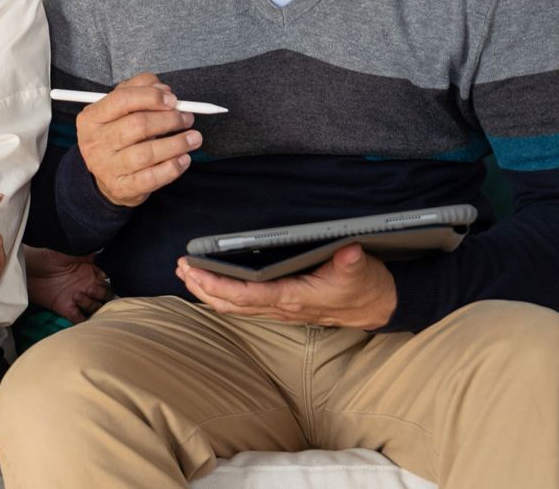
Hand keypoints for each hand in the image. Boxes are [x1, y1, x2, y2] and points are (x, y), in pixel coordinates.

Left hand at [24, 246, 109, 322]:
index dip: (107, 279)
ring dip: (90, 303)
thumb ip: (85, 253)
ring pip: (95, 307)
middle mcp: (86, 285)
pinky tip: (74, 308)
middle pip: (106, 295)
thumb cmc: (44, 256)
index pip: (108, 278)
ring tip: (76, 295)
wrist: (25, 269)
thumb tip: (101, 254)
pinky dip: (81, 317)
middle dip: (102, 293)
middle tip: (90, 288)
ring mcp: (77, 298)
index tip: (101, 276)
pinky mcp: (66, 309)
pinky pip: (80, 318)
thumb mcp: (67, 250)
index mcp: (89, 270)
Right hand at [76, 73, 199, 206]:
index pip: (122, 100)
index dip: (151, 97)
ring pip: (146, 153)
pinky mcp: (120, 188)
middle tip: (187, 118)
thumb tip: (164, 90)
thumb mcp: (120, 109)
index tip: (173, 100)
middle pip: (137, 125)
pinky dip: (172, 168)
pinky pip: (151, 178)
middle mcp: (94, 142)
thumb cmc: (117, 135)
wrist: (107, 176)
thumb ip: (139, 90)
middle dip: (169, 120)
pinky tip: (184, 159)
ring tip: (193, 138)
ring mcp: (106, 167)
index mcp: (91, 118)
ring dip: (177, 144)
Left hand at [176, 244, 397, 329]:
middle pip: (232, 304)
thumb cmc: (366, 287)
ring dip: (208, 292)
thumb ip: (351, 261)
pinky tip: (211, 283)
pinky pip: (244, 305)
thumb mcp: (362, 270)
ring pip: (235, 308)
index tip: (196, 271)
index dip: (219, 285)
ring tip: (187, 273)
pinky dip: (223, 294)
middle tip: (181, 268)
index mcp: (295, 297)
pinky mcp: (281, 306)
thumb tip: (348, 249)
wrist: (377, 306)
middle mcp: (283, 307)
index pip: (248, 295)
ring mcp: (280, 309)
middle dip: (203, 288)